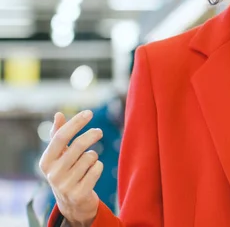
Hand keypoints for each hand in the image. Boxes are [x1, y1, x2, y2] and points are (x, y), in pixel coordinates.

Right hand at [39, 111, 103, 226]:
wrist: (72, 202)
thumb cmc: (66, 171)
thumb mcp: (59, 155)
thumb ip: (58, 135)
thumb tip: (58, 114)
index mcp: (45, 161)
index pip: (60, 137)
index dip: (76, 123)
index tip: (90, 112)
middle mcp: (53, 174)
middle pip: (78, 145)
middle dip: (92, 135)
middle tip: (99, 131)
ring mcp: (65, 185)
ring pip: (90, 157)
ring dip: (94, 155)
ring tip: (89, 161)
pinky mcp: (79, 193)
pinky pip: (97, 169)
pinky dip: (99, 166)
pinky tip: (93, 172)